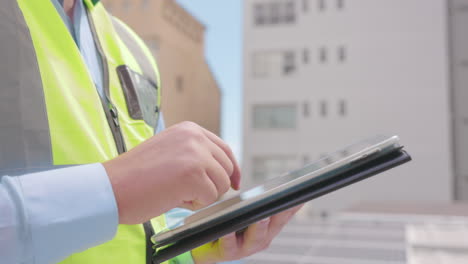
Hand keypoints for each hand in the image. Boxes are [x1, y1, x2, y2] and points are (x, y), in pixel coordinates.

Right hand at [103, 121, 240, 224]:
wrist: (111, 187)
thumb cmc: (136, 175)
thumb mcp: (170, 150)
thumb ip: (195, 153)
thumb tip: (222, 171)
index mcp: (190, 129)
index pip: (225, 149)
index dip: (232, 169)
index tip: (235, 182)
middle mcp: (195, 137)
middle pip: (227, 169)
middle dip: (213, 185)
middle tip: (188, 191)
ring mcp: (196, 155)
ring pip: (221, 185)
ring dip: (202, 195)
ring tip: (175, 192)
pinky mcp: (193, 175)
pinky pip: (210, 198)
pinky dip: (194, 204)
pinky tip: (173, 197)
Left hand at [191, 205, 303, 263]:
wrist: (208, 245)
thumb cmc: (231, 224)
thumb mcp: (249, 209)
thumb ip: (262, 199)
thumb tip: (281, 181)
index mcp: (268, 227)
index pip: (285, 213)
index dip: (293, 205)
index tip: (300, 194)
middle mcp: (261, 239)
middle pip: (274, 226)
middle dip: (280, 214)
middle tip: (283, 203)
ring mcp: (246, 248)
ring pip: (256, 238)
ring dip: (260, 227)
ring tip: (262, 217)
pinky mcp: (228, 253)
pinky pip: (230, 245)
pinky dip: (230, 237)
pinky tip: (227, 229)